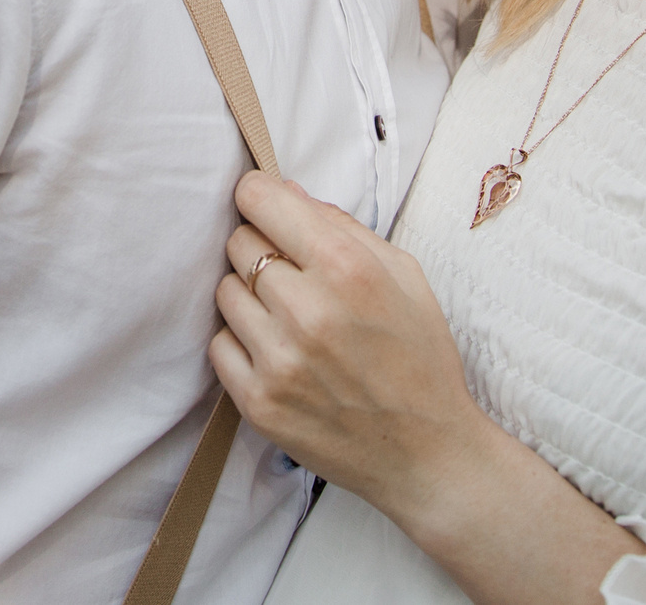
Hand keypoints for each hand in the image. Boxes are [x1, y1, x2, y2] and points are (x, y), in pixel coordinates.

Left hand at [209, 171, 496, 519]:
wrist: (426, 452)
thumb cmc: (420, 357)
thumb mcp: (405, 275)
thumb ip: (343, 226)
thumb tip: (285, 191)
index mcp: (347, 268)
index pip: (261, 200)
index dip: (259, 196)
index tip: (265, 206)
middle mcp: (308, 311)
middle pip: (238, 243)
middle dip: (261, 247)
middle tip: (292, 273)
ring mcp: (279, 360)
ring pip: (225, 291)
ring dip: (250, 296)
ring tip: (288, 316)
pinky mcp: (259, 403)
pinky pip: (219, 345)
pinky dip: (242, 343)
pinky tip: (278, 351)